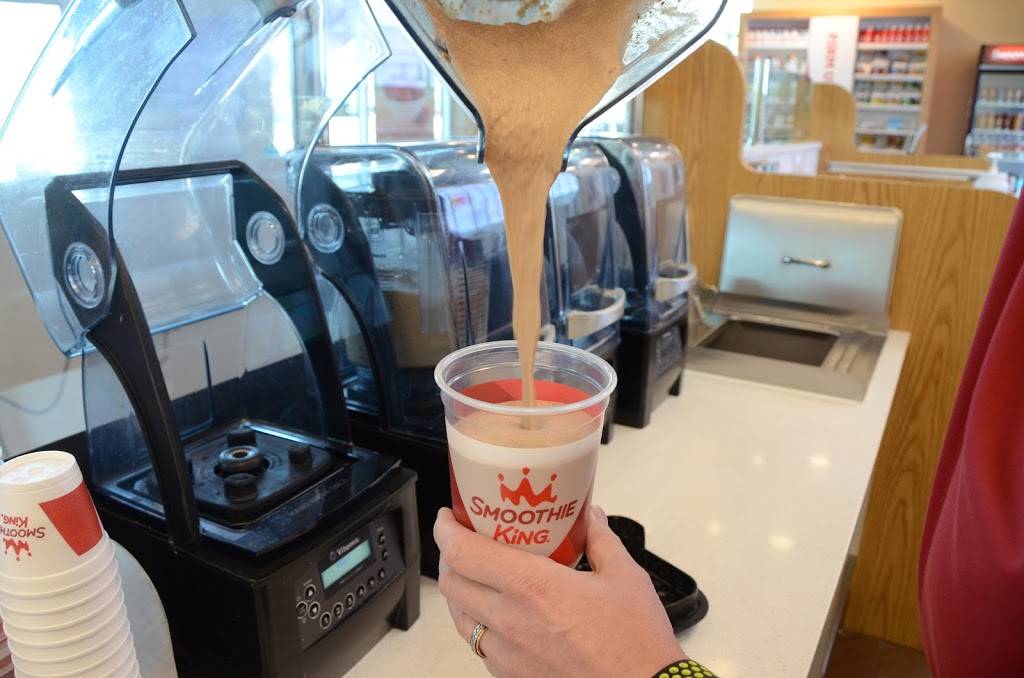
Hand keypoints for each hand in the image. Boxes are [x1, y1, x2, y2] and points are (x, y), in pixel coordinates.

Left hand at [434, 505, 683, 677]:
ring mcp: (507, 655)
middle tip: (462, 540)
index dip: (445, 531)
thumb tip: (591, 516)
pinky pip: (480, 646)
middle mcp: (510, 621)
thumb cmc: (636, 641)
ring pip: (460, 618)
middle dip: (449, 557)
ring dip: (460, 592)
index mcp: (532, 587)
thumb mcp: (625, 577)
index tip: (448, 518)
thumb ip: (601, 539)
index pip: (464, 553)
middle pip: (452, 584)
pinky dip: (479, 624)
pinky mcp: (512, 677)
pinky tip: (500, 614)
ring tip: (476, 575)